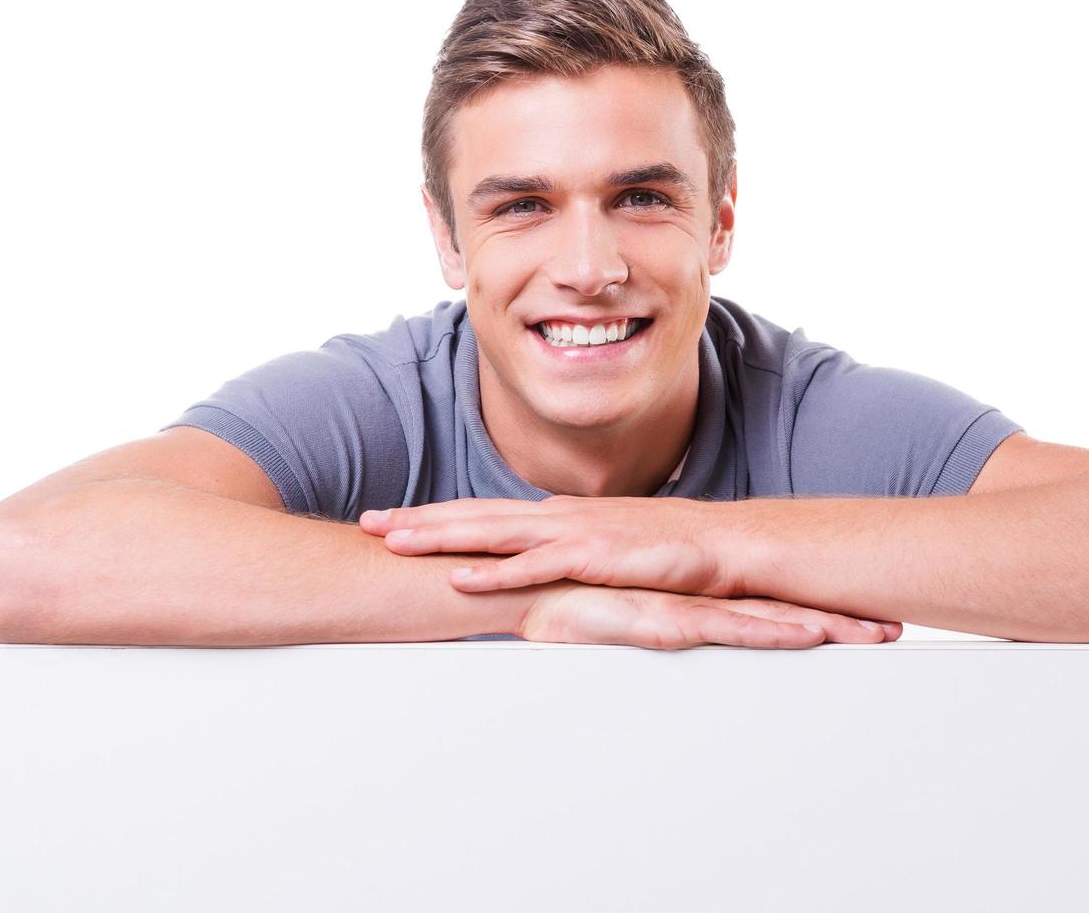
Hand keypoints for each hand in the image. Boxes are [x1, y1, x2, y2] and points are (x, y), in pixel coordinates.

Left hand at [361, 495, 737, 597]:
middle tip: (367, 522)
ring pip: (492, 533)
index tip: (391, 519)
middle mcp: (556, 515)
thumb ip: (567, 555)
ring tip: (393, 542)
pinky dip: (494, 572)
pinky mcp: (593, 555)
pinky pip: (533, 566)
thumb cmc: (667, 550)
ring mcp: (572, 532)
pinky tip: (458, 577)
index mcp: (556, 515)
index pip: (483, 512)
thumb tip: (536, 567)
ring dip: (440, 537)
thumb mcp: (605, 549)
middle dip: (418, 519)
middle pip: (474, 515)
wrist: (721, 544)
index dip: (435, 516)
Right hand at [519, 581, 902, 649]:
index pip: (758, 602)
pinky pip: (726, 630)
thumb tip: (663, 639)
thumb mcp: (605, 614)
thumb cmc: (551, 596)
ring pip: (766, 618)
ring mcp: (679, 604)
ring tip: (873, 636)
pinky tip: (807, 637)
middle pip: (778, 607)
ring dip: (822, 626)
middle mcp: (690, 594)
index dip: (809, 607)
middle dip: (838, 618)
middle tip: (892, 627)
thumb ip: (640, 622)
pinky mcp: (657, 618)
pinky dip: (770, 632)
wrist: (505, 579)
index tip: (855, 617)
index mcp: (683, 592)